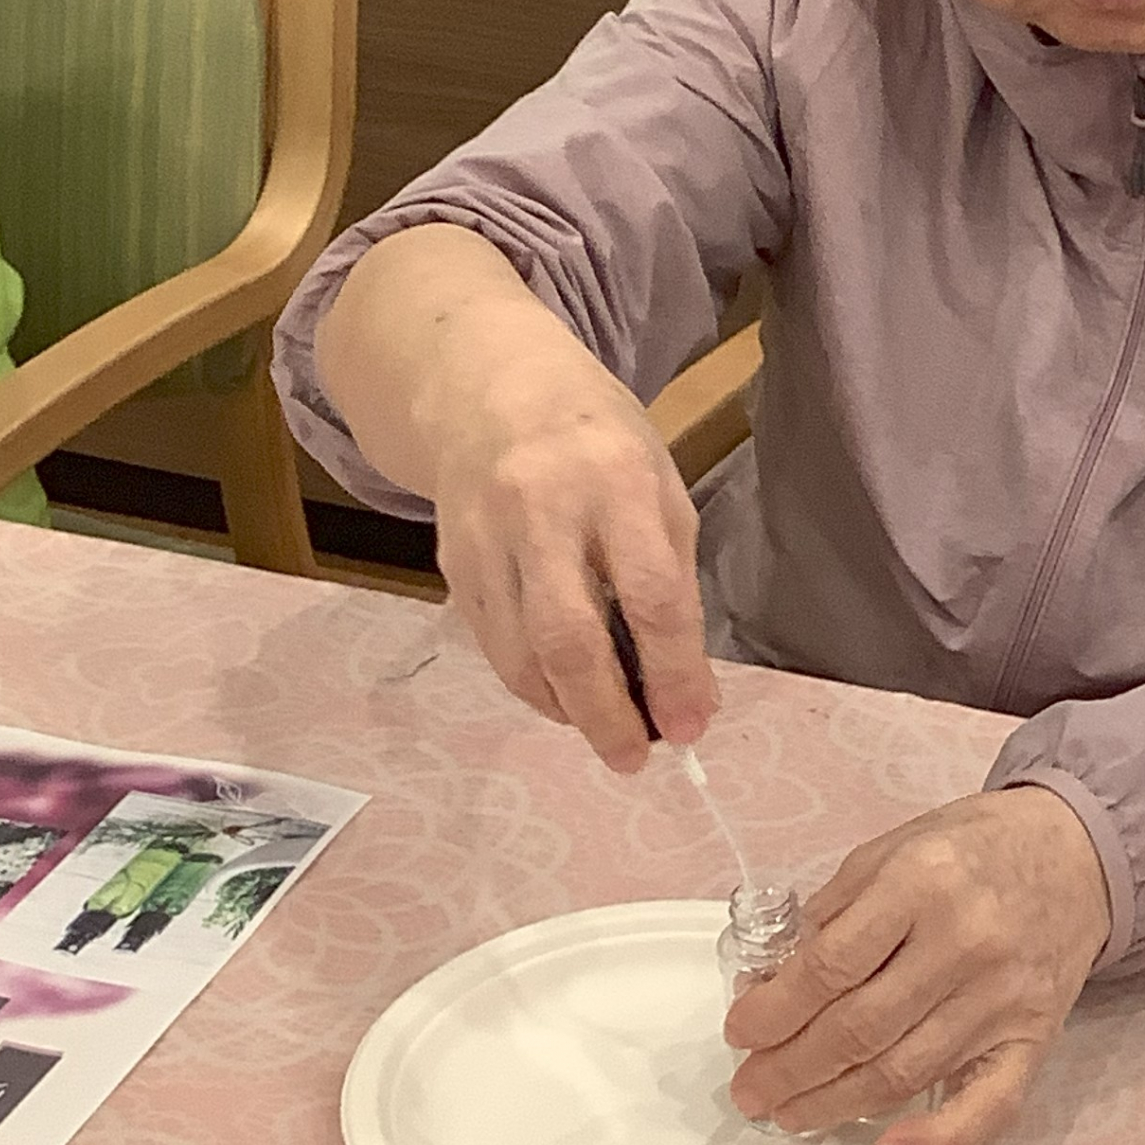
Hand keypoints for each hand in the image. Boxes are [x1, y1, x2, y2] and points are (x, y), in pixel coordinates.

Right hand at [429, 330, 718, 771]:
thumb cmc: (599, 440)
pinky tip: (564, 697)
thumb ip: (671, 576)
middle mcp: (543, 508)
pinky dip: (532, 685)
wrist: (489, 387)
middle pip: (570, 637)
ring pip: (521, 654)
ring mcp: (486, 537)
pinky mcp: (451, 562)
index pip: (651, 593)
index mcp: (616, 479)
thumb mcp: (658, 484)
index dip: (673, 671)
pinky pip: (493, 645)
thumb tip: (682, 685)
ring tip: (608, 732)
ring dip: (568, 711)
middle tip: (638, 756)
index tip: (692, 724)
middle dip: (608, 714)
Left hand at [724, 787, 1110, 1144]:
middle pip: (859, 1028)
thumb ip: (836, 907)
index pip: (830, 965)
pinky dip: (937, 1139)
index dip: (774, 1008)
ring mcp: (1002, 997)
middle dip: (789, 1068)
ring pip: (903, 1073)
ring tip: (790, 1112)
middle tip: (750, 1088)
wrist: (1076, 853)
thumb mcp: (895, 846)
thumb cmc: (976, 846)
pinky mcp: (1033, 1037)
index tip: (741, 1029)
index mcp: (922, 881)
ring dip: (833, 1105)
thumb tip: (775, 978)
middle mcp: (964, 942)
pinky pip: (987, 1106)